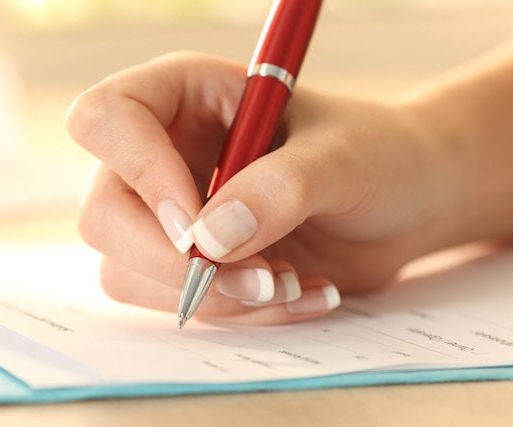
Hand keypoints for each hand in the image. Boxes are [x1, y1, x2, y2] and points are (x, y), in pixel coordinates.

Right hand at [67, 52, 458, 324]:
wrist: (408, 204)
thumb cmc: (379, 155)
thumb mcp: (344, 159)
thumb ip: (281, 189)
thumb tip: (210, 240)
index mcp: (187, 96)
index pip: (108, 119)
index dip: (141, 173)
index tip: (199, 226)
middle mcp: (164, 153)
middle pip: (104, 215)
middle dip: (176, 265)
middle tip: (259, 280)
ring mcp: (170, 214)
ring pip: (127, 271)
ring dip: (214, 298)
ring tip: (292, 284)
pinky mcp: (191, 263)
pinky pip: (174, 305)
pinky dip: (236, 315)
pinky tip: (297, 294)